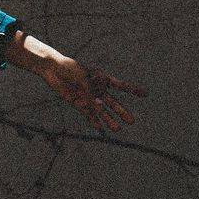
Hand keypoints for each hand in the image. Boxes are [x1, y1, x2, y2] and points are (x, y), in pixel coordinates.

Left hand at [8, 30, 145, 131]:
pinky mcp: (78, 102)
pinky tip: (100, 127)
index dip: (132, 90)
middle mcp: (97, 88)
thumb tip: (99, 106)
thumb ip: (91, 92)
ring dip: (109, 119)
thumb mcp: (83, 78)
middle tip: (132, 121)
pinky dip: (93, 120)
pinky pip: (88, 113)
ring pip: (101, 110)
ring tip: (117, 129)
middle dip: (121, 111)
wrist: (53, 69)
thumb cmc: (69, 69)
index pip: (119, 84)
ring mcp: (88, 96)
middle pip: (112, 102)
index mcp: (101, 78)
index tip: (145, 94)